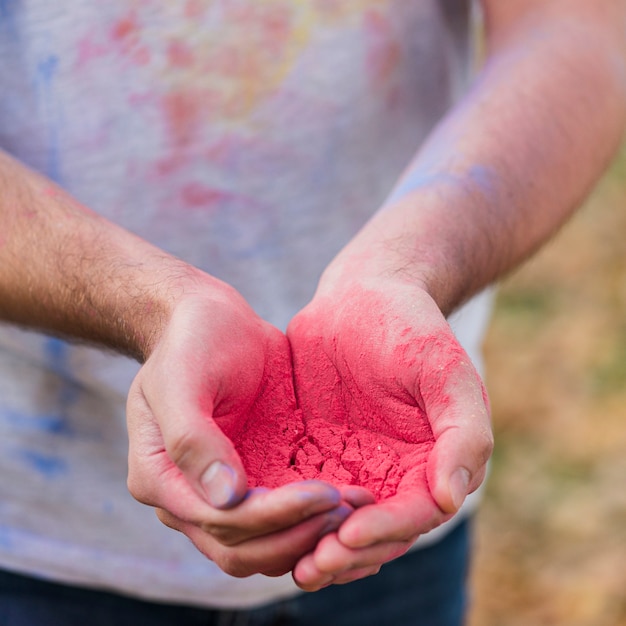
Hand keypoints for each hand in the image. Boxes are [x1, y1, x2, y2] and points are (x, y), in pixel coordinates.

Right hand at [126, 283, 352, 576]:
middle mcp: (188, 498)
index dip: (273, 516)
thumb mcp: (182, 377)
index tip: (324, 493)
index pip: (220, 522)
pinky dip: (314, 521)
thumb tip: (225, 498)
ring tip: (359, 509)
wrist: (212, 323)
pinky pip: (284, 520)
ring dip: (311, 536)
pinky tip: (350, 506)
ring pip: (265, 547)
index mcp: (159, 478)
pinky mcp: (254, 480)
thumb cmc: (191, 341)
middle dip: (298, 534)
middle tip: (349, 509)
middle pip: (242, 549)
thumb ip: (192, 438)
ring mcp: (223, 494)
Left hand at [287, 279, 492, 588]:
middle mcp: (399, 472)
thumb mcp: (443, 366)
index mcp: (436, 459)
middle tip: (310, 567)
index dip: (385, 531)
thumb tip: (453, 497)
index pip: (416, 513)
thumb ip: (463, 429)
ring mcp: (357, 465)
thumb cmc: (408, 324)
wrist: (360, 294)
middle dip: (347, 554)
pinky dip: (292, 517)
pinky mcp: (320, 453)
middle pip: (377, 532)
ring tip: (291, 563)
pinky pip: (306, 494)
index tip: (347, 538)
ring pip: (340, 523)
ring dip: (318, 547)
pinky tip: (265, 524)